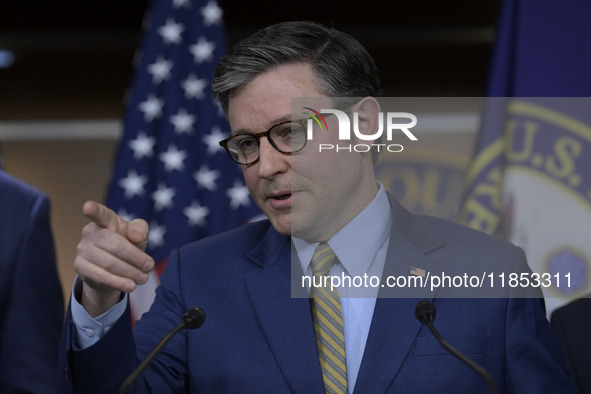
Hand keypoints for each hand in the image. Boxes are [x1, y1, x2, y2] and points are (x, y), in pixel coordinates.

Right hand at [74, 201, 153, 316]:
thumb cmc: (127, 245)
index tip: (88, 206)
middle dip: (135, 257)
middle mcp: (90, 232)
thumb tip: (135, 235)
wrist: (114, 269)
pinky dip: (117, 282)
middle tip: (149, 266)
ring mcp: (82, 249)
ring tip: (143, 278)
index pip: (100, 213)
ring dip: (129, 272)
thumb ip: (141, 230)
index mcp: (106, 220)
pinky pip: (100, 276)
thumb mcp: (138, 236)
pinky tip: (130, 286)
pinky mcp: (80, 266)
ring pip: (108, 262)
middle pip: (114, 244)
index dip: (94, 210)